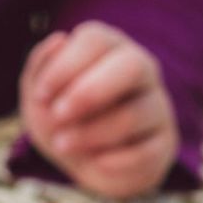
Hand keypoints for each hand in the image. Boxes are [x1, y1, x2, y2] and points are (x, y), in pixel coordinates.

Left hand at [18, 21, 178, 198]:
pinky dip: (112, 161)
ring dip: (91, 133)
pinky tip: (94, 162)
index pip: (95, 39)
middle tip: (58, 115)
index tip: (40, 95)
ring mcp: (157, 104)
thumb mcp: (38, 97)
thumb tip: (58, 39)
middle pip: (133, 65)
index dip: (65, 66)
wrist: (82, 163)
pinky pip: (145, 151)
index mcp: (107, 47)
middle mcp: (140, 68)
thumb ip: (40, 68)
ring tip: (63, 144)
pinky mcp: (164, 141)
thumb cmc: (60, 119)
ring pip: (135, 114)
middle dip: (89, 93)